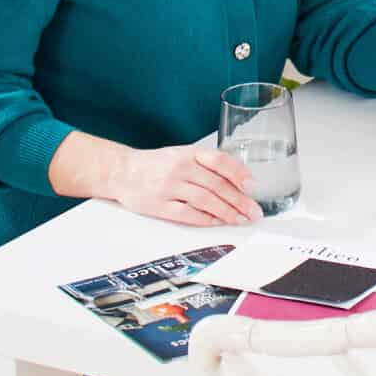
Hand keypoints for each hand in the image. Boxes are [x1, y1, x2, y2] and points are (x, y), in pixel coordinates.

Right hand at [106, 144, 262, 226]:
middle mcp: (180, 168)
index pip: (219, 160)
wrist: (121, 171)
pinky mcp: (159, 205)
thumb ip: (206, 165)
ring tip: (240, 220)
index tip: (252, 187)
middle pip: (216, 184)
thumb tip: (238, 182)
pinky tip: (217, 222)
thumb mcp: (182, 154)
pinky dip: (204, 219)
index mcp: (189, 153)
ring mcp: (169, 186)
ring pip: (205, 200)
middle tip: (253, 211)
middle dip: (239, 200)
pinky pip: (186, 213)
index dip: (239, 173)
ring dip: (226, 212)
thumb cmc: (156, 164)